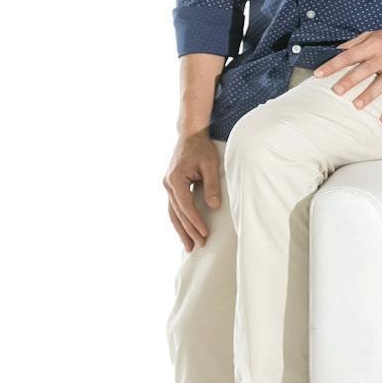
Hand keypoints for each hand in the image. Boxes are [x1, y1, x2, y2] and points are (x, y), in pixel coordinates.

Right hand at [163, 130, 221, 250]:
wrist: (190, 135)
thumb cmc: (201, 148)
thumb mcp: (210, 165)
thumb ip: (212, 186)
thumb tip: (214, 206)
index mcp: (176, 179)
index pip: (186, 206)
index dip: (195, 221)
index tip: (204, 233)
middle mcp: (168, 184)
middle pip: (178, 213)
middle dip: (188, 231)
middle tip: (199, 245)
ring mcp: (167, 186)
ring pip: (173, 213)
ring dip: (181, 230)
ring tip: (188, 246)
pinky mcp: (171, 187)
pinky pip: (174, 208)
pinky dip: (179, 221)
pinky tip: (184, 231)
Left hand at [313, 25, 381, 124]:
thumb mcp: (375, 34)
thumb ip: (356, 42)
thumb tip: (337, 50)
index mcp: (373, 44)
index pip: (349, 55)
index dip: (333, 65)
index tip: (319, 74)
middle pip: (364, 69)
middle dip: (350, 80)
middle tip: (337, 91)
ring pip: (381, 83)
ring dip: (369, 95)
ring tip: (356, 105)